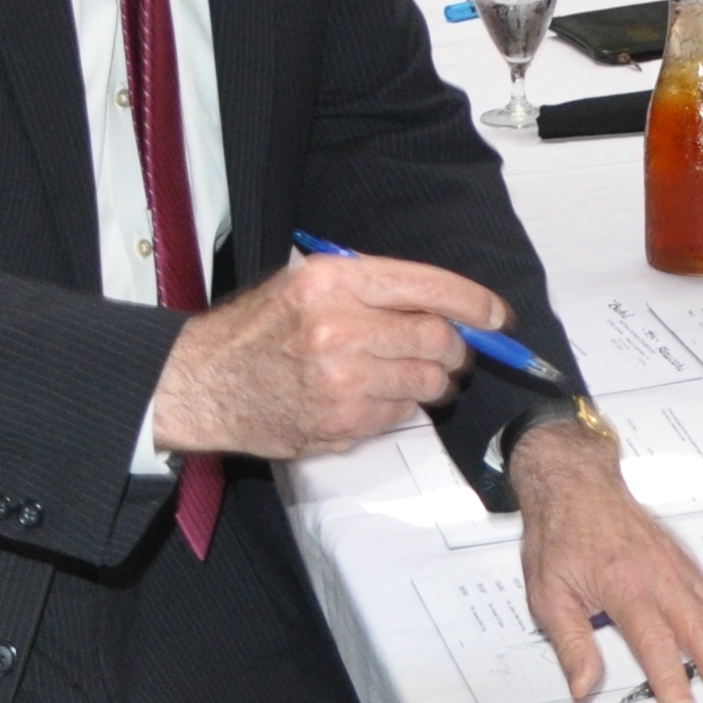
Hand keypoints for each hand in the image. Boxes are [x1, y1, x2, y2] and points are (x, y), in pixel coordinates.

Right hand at [150, 251, 479, 459]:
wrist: (204, 383)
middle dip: (456, 350)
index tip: (498, 317)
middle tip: (452, 354)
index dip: (476, 304)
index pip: (430, 288)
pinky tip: (368, 397)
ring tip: (407, 377)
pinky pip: (399, 416)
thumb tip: (446, 307)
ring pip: (427, 382)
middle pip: (438, 339)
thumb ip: (374, 290)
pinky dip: (397, 409)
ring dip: (431, 382)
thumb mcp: (307, 283)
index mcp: (335, 281)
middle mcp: (340, 327)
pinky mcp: (340, 420)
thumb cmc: (258, 331)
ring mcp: (342, 379)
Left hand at [509, 422, 702, 702]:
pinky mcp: (689, 566)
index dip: (675, 687)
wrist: (577, 486)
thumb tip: (584, 689)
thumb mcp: (548, 594)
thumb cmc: (562, 538)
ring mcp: (681, 571)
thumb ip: (571, 645)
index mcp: (627, 588)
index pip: (657, 647)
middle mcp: (662, 579)